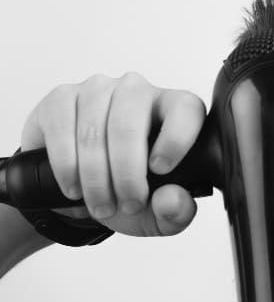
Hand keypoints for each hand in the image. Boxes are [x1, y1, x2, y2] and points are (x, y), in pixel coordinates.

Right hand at [20, 72, 203, 235]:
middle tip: (128, 205)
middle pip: (129, 125)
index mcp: (176, 109)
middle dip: (127, 174)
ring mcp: (98, 89)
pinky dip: (66, 166)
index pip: (185, 109)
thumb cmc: (134, 190)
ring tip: (102, 206)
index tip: (160, 170)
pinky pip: (61, 128)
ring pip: (93, 132)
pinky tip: (75, 188)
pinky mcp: (62, 97)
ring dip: (95, 178)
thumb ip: (177, 210)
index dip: (174, 139)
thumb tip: (171, 200)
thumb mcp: (162, 211)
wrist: (88, 189)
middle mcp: (138, 91)